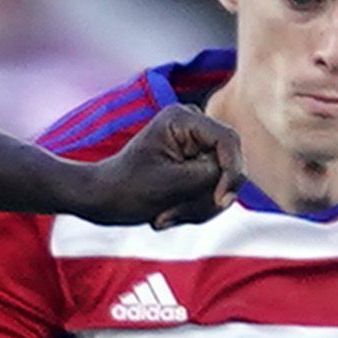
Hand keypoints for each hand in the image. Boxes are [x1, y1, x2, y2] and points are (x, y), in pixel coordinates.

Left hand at [69, 105, 239, 228]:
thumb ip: (210, 177)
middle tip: (169, 218)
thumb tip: (236, 178)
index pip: (228, 141)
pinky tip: (166, 216)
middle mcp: (193, 126)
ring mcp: (195, 146)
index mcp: (183, 118)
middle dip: (205, 198)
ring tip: (162, 220)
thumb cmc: (127, 190)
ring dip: (196, 208)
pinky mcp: (195, 165)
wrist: (102, 199)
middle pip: (227, 164)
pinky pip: (211, 191)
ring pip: (221, 182)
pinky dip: (193, 209)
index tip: (221, 201)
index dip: (232, 172)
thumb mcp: (172, 185)